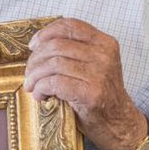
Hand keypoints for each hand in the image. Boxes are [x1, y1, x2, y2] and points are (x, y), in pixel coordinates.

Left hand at [22, 18, 145, 149]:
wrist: (119, 123)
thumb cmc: (100, 94)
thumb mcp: (94, 65)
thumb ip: (75, 51)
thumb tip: (37, 46)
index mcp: (105, 43)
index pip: (70, 26)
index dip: (46, 33)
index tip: (33, 45)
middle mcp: (104, 55)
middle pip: (57, 46)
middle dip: (35, 59)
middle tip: (29, 73)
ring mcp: (100, 74)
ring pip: (53, 64)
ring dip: (35, 76)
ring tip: (32, 86)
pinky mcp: (91, 93)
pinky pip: (55, 83)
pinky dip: (41, 88)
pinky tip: (40, 95)